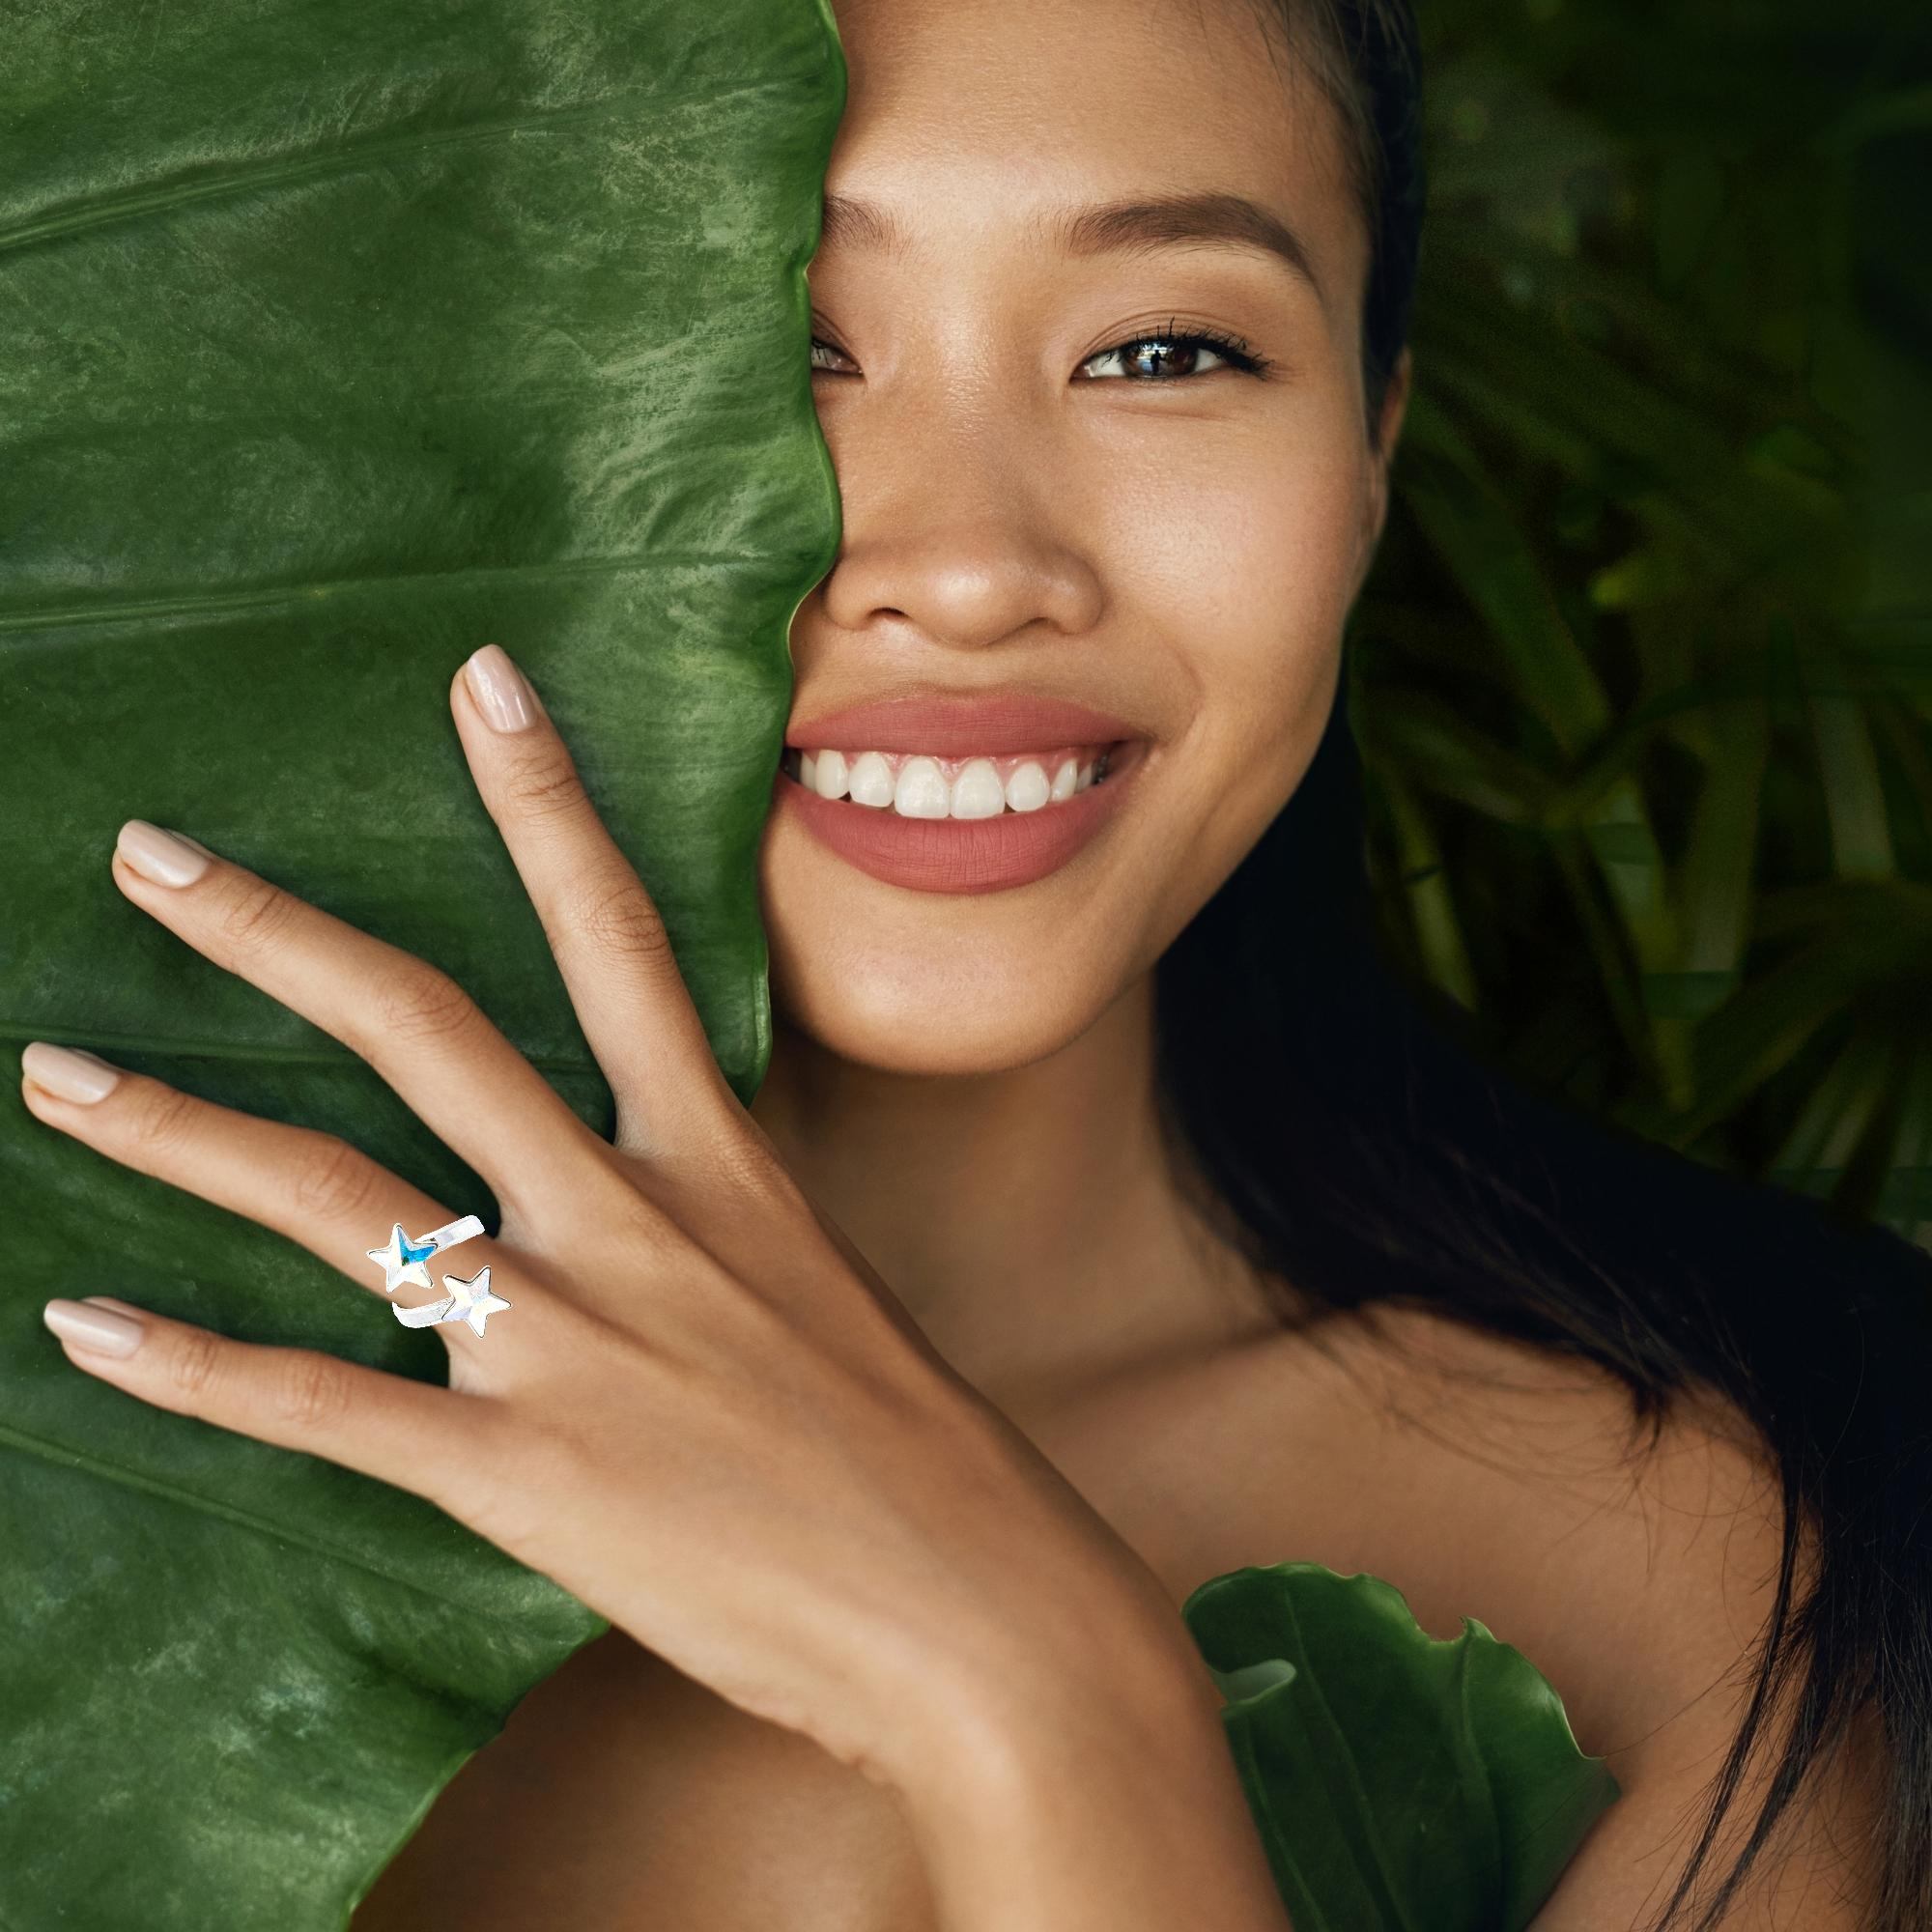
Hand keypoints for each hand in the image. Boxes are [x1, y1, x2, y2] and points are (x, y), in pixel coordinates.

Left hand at [20, 643, 1195, 1802]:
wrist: (969, 1604)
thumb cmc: (911, 1446)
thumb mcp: (818, 1283)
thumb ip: (713, 1218)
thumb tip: (645, 1195)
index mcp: (718, 1159)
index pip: (619, 931)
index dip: (546, 797)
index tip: (479, 682)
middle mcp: (630, 1217)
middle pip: (428, 1028)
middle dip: (278, 930)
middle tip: (150, 855)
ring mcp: (567, 1340)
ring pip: (340, 1202)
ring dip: (180, 1132)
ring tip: (58, 1074)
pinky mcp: (520, 1474)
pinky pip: (319, 1405)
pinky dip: (190, 1368)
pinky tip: (84, 1329)